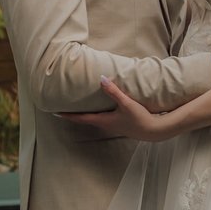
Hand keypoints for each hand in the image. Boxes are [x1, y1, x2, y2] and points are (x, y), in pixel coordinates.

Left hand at [60, 78, 181, 142]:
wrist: (154, 131)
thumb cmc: (140, 118)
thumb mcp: (126, 103)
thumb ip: (113, 91)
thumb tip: (101, 78)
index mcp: (104, 120)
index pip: (81, 118)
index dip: (68, 115)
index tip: (55, 112)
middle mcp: (105, 125)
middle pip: (85, 119)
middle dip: (74, 114)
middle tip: (63, 108)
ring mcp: (113, 126)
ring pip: (94, 119)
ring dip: (85, 114)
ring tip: (78, 107)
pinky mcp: (119, 125)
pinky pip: (102, 119)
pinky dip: (95, 114)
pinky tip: (99, 108)